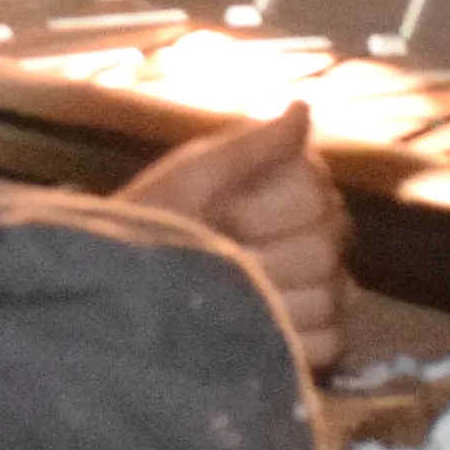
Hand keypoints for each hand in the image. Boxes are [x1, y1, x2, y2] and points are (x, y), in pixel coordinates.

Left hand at [115, 102, 347, 373]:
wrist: (119, 292)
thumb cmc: (150, 226)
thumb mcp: (188, 181)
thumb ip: (248, 148)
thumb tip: (303, 107)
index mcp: (290, 188)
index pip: (317, 192)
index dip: (263, 209)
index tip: (217, 213)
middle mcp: (316, 236)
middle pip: (327, 246)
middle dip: (266, 257)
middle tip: (217, 261)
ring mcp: (320, 293)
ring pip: (330, 295)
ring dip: (275, 300)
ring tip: (226, 298)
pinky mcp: (313, 342)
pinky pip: (331, 339)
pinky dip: (292, 339)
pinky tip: (250, 333)